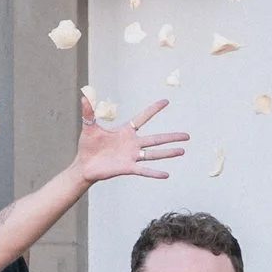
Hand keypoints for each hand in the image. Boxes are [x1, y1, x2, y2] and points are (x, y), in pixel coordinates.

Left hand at [76, 98, 190, 184]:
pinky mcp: (128, 168)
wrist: (84, 165)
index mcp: (125, 132)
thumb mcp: (89, 127)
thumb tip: (84, 96)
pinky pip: (144, 170)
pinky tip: (166, 174)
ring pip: (154, 154)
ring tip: (182, 151)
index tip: (165, 102)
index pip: (143, 118)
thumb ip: (89, 112)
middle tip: (187, 135)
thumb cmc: (88, 146)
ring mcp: (132, 156)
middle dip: (172, 137)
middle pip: (156, 138)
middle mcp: (132, 144)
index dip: (153, 110)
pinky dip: (154, 173)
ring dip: (168, 153)